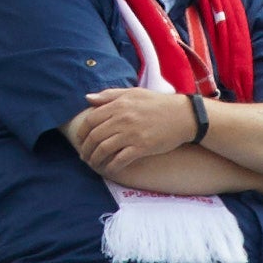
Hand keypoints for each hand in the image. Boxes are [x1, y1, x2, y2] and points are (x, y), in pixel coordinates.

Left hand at [63, 84, 191, 172]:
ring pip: (104, 149)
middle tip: (84, 156)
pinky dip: (112, 166)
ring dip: (95, 159)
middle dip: (86, 148)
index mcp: (118, 105)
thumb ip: (109, 95)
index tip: (80, 140)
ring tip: (93, 164)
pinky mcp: (142, 147)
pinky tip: (109, 169)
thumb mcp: (132, 93)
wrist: (182, 116)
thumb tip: (87, 98)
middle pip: (95, 136)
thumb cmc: (157, 103)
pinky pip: (120, 159)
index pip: (91, 119)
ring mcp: (131, 134)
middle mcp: (122, 119)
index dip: (82, 132)